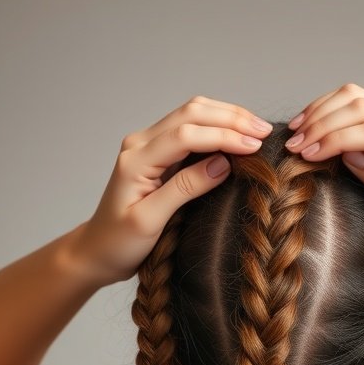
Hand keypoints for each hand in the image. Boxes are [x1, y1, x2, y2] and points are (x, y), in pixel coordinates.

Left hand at [72, 96, 272, 284]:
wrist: (97, 251)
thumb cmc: (119, 243)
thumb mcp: (150, 222)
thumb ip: (184, 189)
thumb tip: (222, 164)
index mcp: (136, 159)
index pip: (187, 134)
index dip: (223, 136)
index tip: (255, 147)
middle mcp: (140, 143)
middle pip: (191, 113)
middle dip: (231, 118)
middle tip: (265, 132)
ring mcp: (148, 144)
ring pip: (193, 114)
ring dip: (227, 117)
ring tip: (258, 130)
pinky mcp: (157, 152)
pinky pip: (190, 128)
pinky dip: (217, 126)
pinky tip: (237, 134)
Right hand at [284, 82, 363, 245]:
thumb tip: (351, 155)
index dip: (334, 139)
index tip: (305, 154)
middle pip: (361, 106)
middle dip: (322, 124)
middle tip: (292, 145)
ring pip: (358, 96)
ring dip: (323, 111)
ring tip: (296, 131)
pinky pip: (362, 101)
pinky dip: (333, 109)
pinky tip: (312, 122)